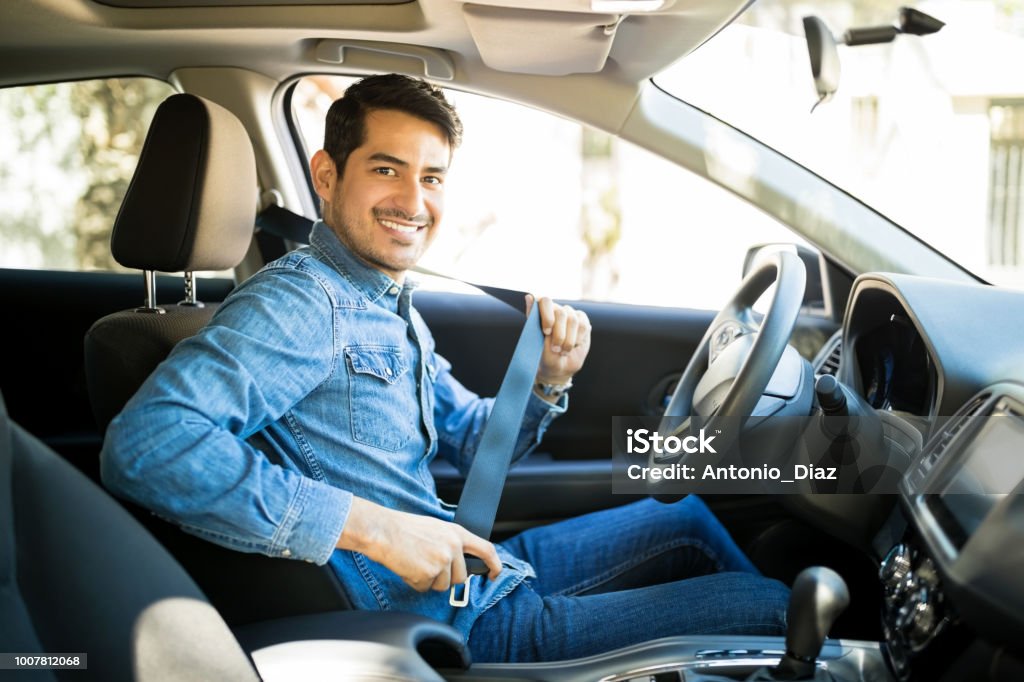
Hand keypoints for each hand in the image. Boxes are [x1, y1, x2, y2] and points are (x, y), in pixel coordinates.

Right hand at [337, 497, 502, 591]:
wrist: (383, 531)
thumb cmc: (405, 528)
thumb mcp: (436, 528)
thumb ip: (451, 543)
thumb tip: (459, 562)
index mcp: (457, 533)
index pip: (486, 550)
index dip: (494, 565)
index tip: (494, 575)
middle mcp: (453, 547)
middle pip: (461, 578)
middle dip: (447, 578)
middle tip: (428, 565)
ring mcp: (442, 561)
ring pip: (443, 586)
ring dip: (430, 581)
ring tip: (415, 562)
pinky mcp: (428, 574)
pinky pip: (425, 588)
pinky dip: (415, 583)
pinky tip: (407, 567)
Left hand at [526, 295, 590, 384]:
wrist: (560, 367)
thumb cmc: (545, 355)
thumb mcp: (536, 340)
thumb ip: (532, 318)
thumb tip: (528, 296)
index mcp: (542, 311)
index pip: (545, 301)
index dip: (547, 316)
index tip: (546, 332)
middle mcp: (556, 309)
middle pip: (561, 313)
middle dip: (559, 335)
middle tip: (555, 349)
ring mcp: (570, 314)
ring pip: (573, 320)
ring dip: (569, 340)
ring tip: (563, 351)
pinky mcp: (583, 321)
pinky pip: (583, 326)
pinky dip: (578, 339)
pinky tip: (573, 346)